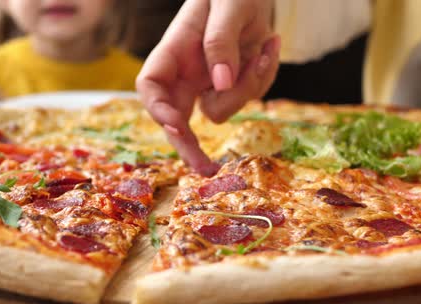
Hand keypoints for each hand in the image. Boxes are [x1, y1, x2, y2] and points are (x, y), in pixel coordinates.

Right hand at [136, 0, 279, 175]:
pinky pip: (247, 98)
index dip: (157, 108)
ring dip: (249, 87)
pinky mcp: (232, 84)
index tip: (176, 125)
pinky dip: (263, 77)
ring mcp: (209, 81)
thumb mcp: (229, 3)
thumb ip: (221, 40)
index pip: (151, 85)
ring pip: (220, 110)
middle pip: (175, 118)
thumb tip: (221, 82)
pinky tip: (269, 48)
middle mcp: (187, 71)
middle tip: (207, 169)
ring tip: (266, 45)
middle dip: (189, 145)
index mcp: (175, 49)